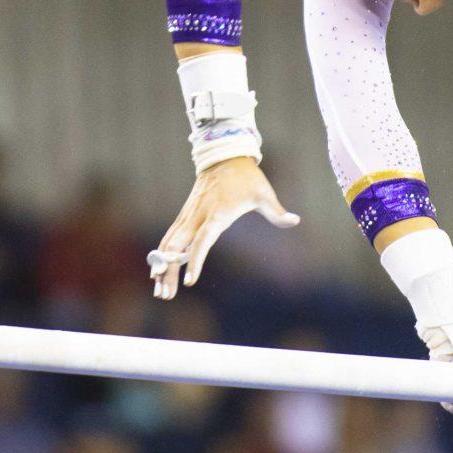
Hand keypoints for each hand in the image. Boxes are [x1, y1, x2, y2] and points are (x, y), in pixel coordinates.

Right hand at [148, 158, 298, 298]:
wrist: (223, 156)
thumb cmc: (246, 178)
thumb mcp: (264, 193)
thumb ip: (276, 212)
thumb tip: (295, 220)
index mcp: (217, 214)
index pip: (202, 241)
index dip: (195, 261)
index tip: (190, 282)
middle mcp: (198, 217)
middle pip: (176, 247)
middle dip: (168, 271)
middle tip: (165, 296)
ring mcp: (188, 216)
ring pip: (168, 244)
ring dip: (161, 267)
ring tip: (160, 292)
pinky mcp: (184, 216)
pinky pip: (169, 238)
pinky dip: (162, 256)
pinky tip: (157, 272)